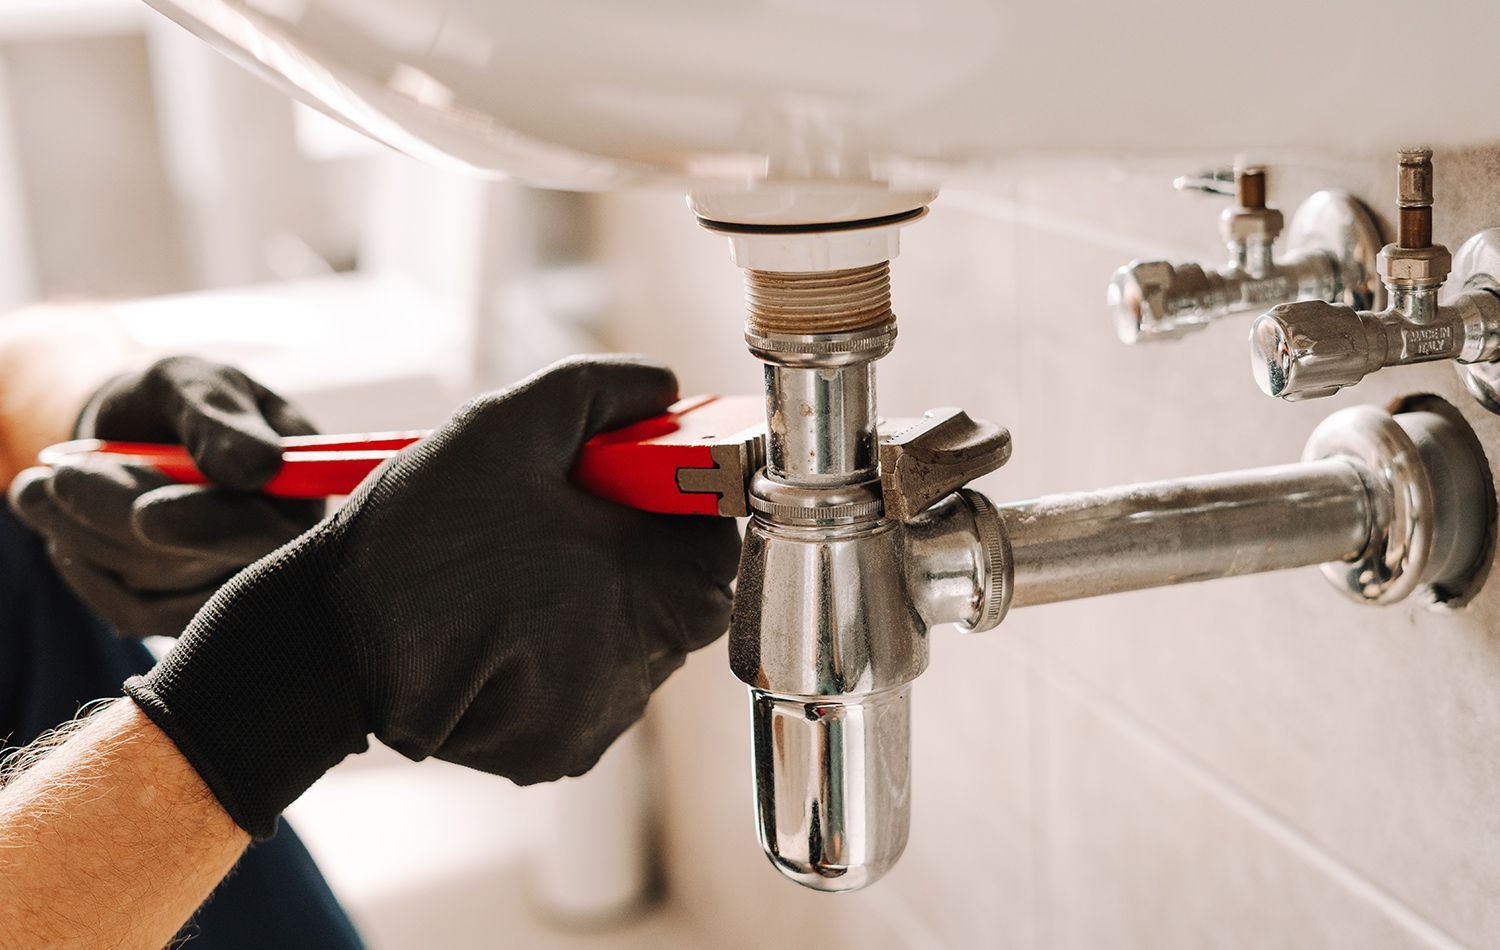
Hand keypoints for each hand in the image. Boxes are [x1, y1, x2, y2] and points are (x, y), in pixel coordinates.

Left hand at [7, 356, 323, 636]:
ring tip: (43, 482)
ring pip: (153, 582)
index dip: (209, 528)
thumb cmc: (181, 400)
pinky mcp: (186, 616)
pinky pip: (128, 610)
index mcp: (305, 492)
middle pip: (204, 564)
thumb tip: (258, 467)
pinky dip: (82, 562)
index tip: (147, 513)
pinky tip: (61, 520)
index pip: (273, 531)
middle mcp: (282, 553)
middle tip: (60, 476)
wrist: (144, 432)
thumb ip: (219, 417)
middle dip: (121, 518)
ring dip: (85, 530)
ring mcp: (234, 591)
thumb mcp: (195, 383)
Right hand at [123, 356, 741, 837]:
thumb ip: (601, 392)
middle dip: (638, 551)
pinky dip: (563, 653)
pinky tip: (505, 624)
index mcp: (650, 585)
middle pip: (681, 595)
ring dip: (599, 603)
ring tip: (518, 573)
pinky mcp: (558, 752)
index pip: (721, 539)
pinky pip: (589, 688)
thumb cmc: (417, 534)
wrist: (324, 644)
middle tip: (569, 522)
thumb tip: (661, 386)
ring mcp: (601, 717)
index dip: (685, 500)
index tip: (640, 481)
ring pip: (634, 642)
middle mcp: (640, 664)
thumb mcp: (508, 427)